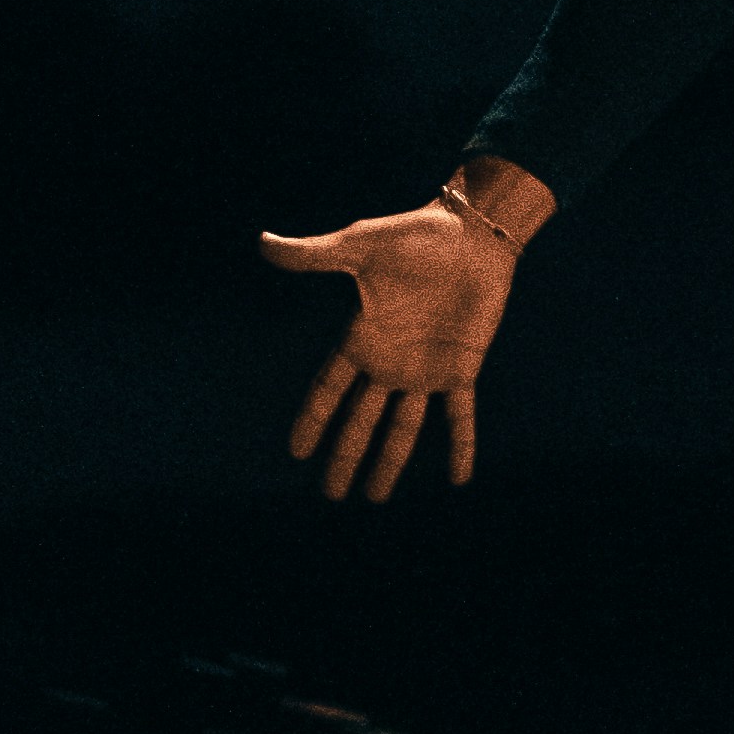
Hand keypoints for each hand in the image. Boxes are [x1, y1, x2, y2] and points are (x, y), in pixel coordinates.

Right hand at [259, 166, 551, 499]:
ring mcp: (425, 370)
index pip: (328, 390)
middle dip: (346, 457)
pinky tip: (460, 480)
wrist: (472, 234)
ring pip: (404, 430)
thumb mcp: (359, 247)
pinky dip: (462, 447)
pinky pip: (460, 418)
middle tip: (331, 494)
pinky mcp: (461, 370)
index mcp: (361, 338)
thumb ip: (314, 255)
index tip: (296, 454)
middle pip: (361, 420)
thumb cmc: (415, 235)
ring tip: (375, 498)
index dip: (313, 421)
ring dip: (390, 464)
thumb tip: (262, 242)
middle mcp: (389, 361)